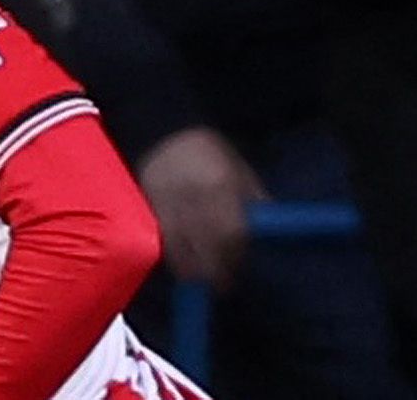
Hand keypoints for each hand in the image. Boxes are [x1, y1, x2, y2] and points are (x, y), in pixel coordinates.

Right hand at [139, 126, 264, 290]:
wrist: (166, 131)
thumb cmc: (210, 153)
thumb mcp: (240, 170)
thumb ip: (254, 200)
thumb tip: (268, 232)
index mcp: (220, 185)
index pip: (231, 231)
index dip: (235, 254)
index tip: (238, 269)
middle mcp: (192, 195)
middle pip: (204, 244)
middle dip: (214, 270)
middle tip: (222, 285)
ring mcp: (167, 200)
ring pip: (178, 246)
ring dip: (190, 268)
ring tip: (201, 279)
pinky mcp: (148, 203)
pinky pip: (160, 237)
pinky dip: (171, 254)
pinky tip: (181, 263)